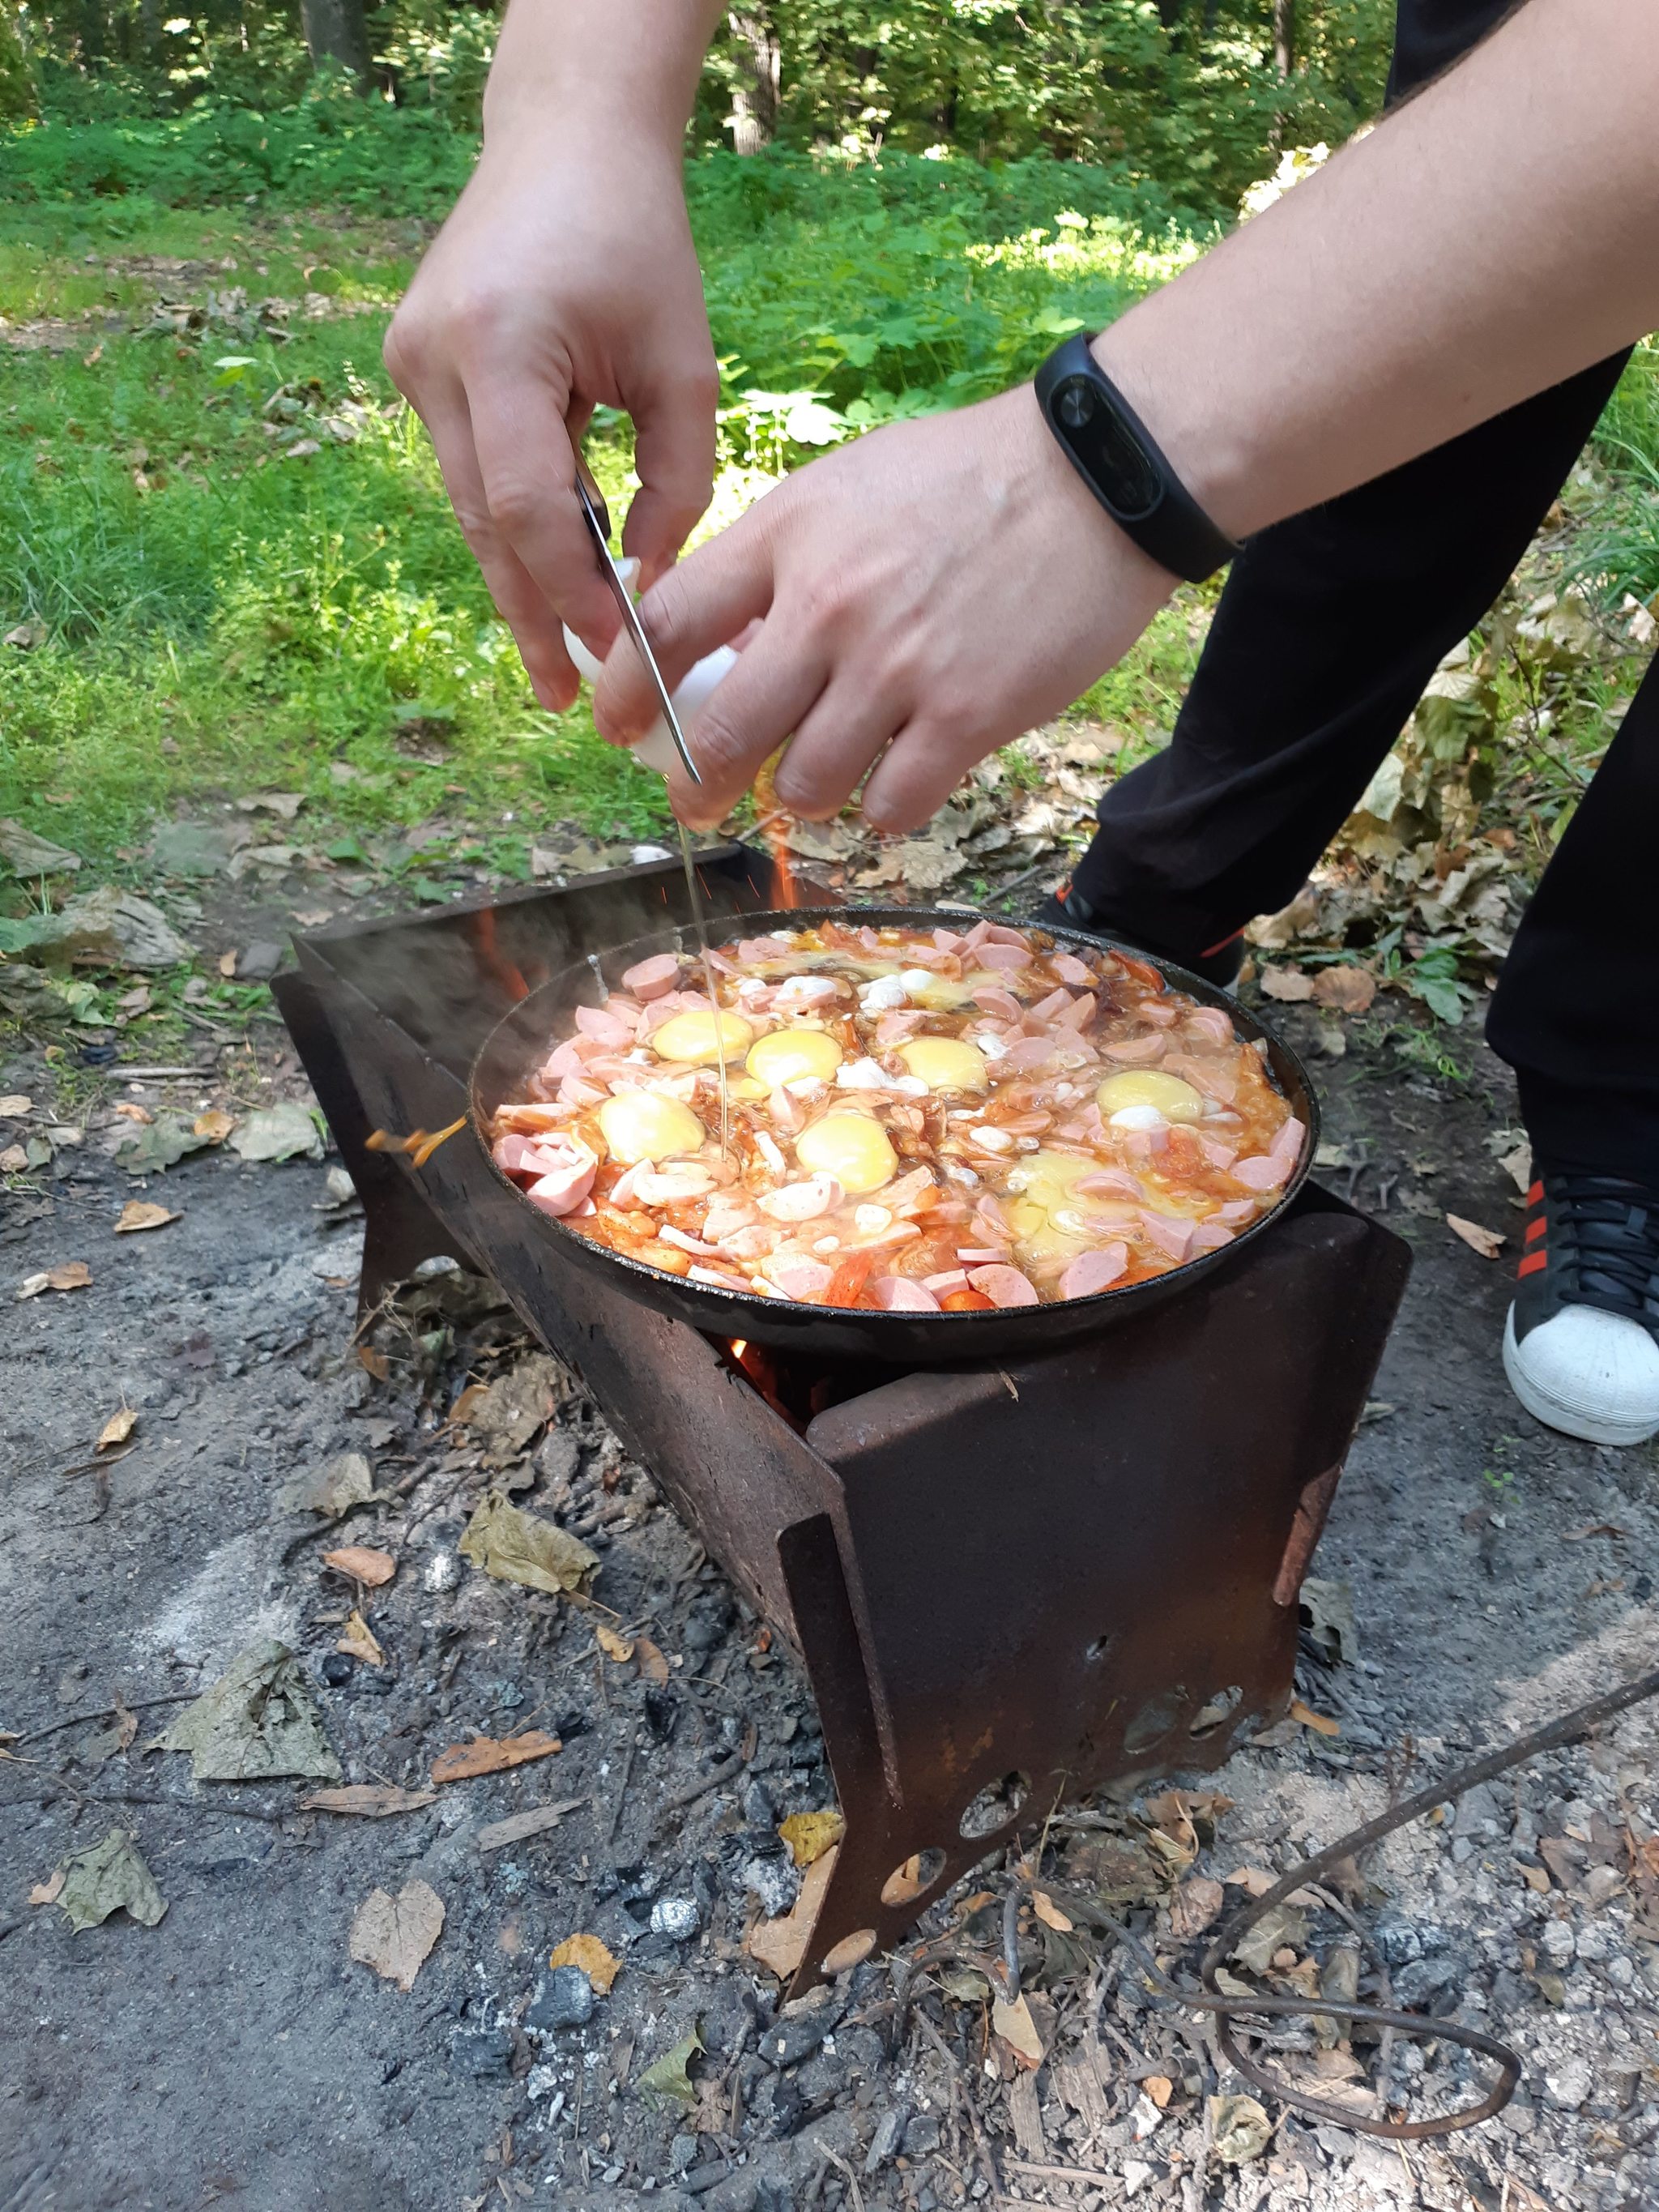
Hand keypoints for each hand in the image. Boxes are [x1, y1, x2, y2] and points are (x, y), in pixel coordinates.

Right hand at [384, 132, 718, 712]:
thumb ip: (678, 482)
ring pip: (472, 504)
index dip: (569, 591)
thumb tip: (651, 582)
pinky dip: (514, 521)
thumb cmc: (639, 245)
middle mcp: (434, 359)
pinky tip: (552, 575)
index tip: (612, 648)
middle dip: (531, 613)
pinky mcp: (414, 364)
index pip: (528, 505)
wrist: (566, 141)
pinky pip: (471, 468)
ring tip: (561, 656)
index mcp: (501, 347)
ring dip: (520, 577)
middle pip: (486, 522)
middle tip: (565, 698)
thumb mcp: (685, 367)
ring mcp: (411, 362)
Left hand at [592, 385, 1176, 830]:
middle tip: (696, 802)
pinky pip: (891, 805)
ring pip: (806, 784)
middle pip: (725, 732)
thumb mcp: (845, 488)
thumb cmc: (965, 479)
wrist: (1095, 478)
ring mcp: (898, 668)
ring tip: (819, 784)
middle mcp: (829, 609)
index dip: (627, 691)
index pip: (668, 627)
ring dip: (804, 796)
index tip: (615, 727)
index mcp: (788, 540)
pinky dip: (883, 809)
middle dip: (698, 785)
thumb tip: (715, 638)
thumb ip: (776, 560)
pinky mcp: (967, 716)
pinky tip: (895, 785)